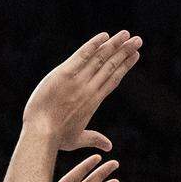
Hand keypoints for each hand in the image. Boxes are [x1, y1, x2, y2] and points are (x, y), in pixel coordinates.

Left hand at [23, 30, 140, 151]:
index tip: (135, 55)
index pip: (113, 79)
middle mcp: (90, 88)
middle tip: (138, 40)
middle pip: (111, 66)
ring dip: (115, 45)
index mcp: (94, 101)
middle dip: (125, 52)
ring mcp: (78, 80)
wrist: (41, 133)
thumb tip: (109, 147)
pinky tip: (104, 36)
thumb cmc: (56, 138)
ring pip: (100, 58)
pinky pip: (82, 55)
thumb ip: (94, 139)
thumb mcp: (77, 139)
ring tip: (127, 34)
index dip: (125, 66)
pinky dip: (93, 45)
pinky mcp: (65, 73)